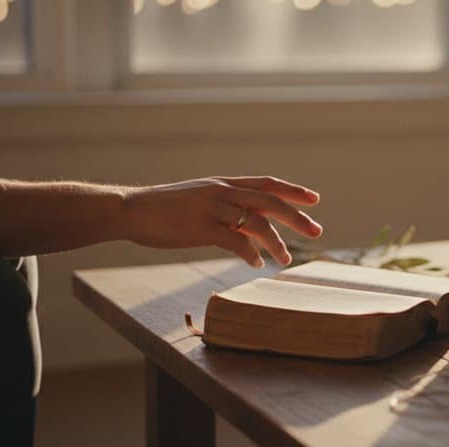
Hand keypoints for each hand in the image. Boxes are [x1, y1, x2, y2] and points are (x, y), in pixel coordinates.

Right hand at [122, 176, 321, 267]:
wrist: (131, 210)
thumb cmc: (166, 208)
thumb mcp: (201, 199)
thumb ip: (226, 207)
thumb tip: (251, 224)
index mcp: (224, 184)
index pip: (267, 183)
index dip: (292, 191)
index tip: (315, 199)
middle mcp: (222, 192)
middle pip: (270, 201)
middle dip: (297, 216)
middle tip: (317, 231)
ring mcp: (212, 209)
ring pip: (256, 223)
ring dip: (276, 243)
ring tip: (285, 259)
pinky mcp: (201, 229)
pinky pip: (235, 242)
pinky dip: (250, 253)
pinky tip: (256, 263)